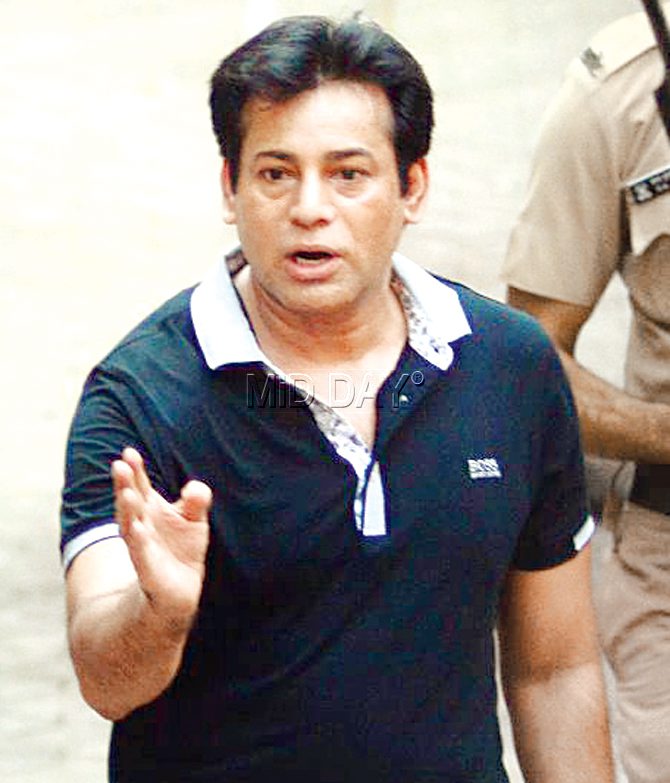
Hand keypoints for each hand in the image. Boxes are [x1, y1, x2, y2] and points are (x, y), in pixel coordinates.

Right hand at [112, 447, 211, 633]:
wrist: (179, 591)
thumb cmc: (183, 549)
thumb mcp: (194, 520)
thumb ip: (196, 500)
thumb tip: (196, 488)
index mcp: (149, 509)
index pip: (139, 486)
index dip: (134, 470)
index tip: (129, 452)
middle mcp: (141, 525)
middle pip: (131, 501)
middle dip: (125, 484)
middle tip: (120, 465)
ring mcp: (141, 546)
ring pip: (130, 525)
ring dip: (126, 510)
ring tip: (125, 493)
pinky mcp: (147, 568)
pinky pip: (140, 552)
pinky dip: (138, 541)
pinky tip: (136, 529)